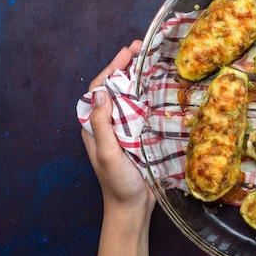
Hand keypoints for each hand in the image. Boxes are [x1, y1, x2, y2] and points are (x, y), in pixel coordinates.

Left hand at [81, 40, 154, 220]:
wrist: (132, 207)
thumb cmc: (117, 183)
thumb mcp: (107, 154)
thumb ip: (102, 126)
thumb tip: (101, 94)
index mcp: (94, 126)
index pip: (99, 89)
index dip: (112, 68)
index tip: (128, 51)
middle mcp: (107, 123)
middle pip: (114, 88)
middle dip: (126, 66)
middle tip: (143, 48)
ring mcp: (124, 129)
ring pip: (129, 96)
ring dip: (139, 77)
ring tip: (153, 60)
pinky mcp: (139, 136)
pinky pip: (143, 110)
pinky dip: (150, 95)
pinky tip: (161, 87)